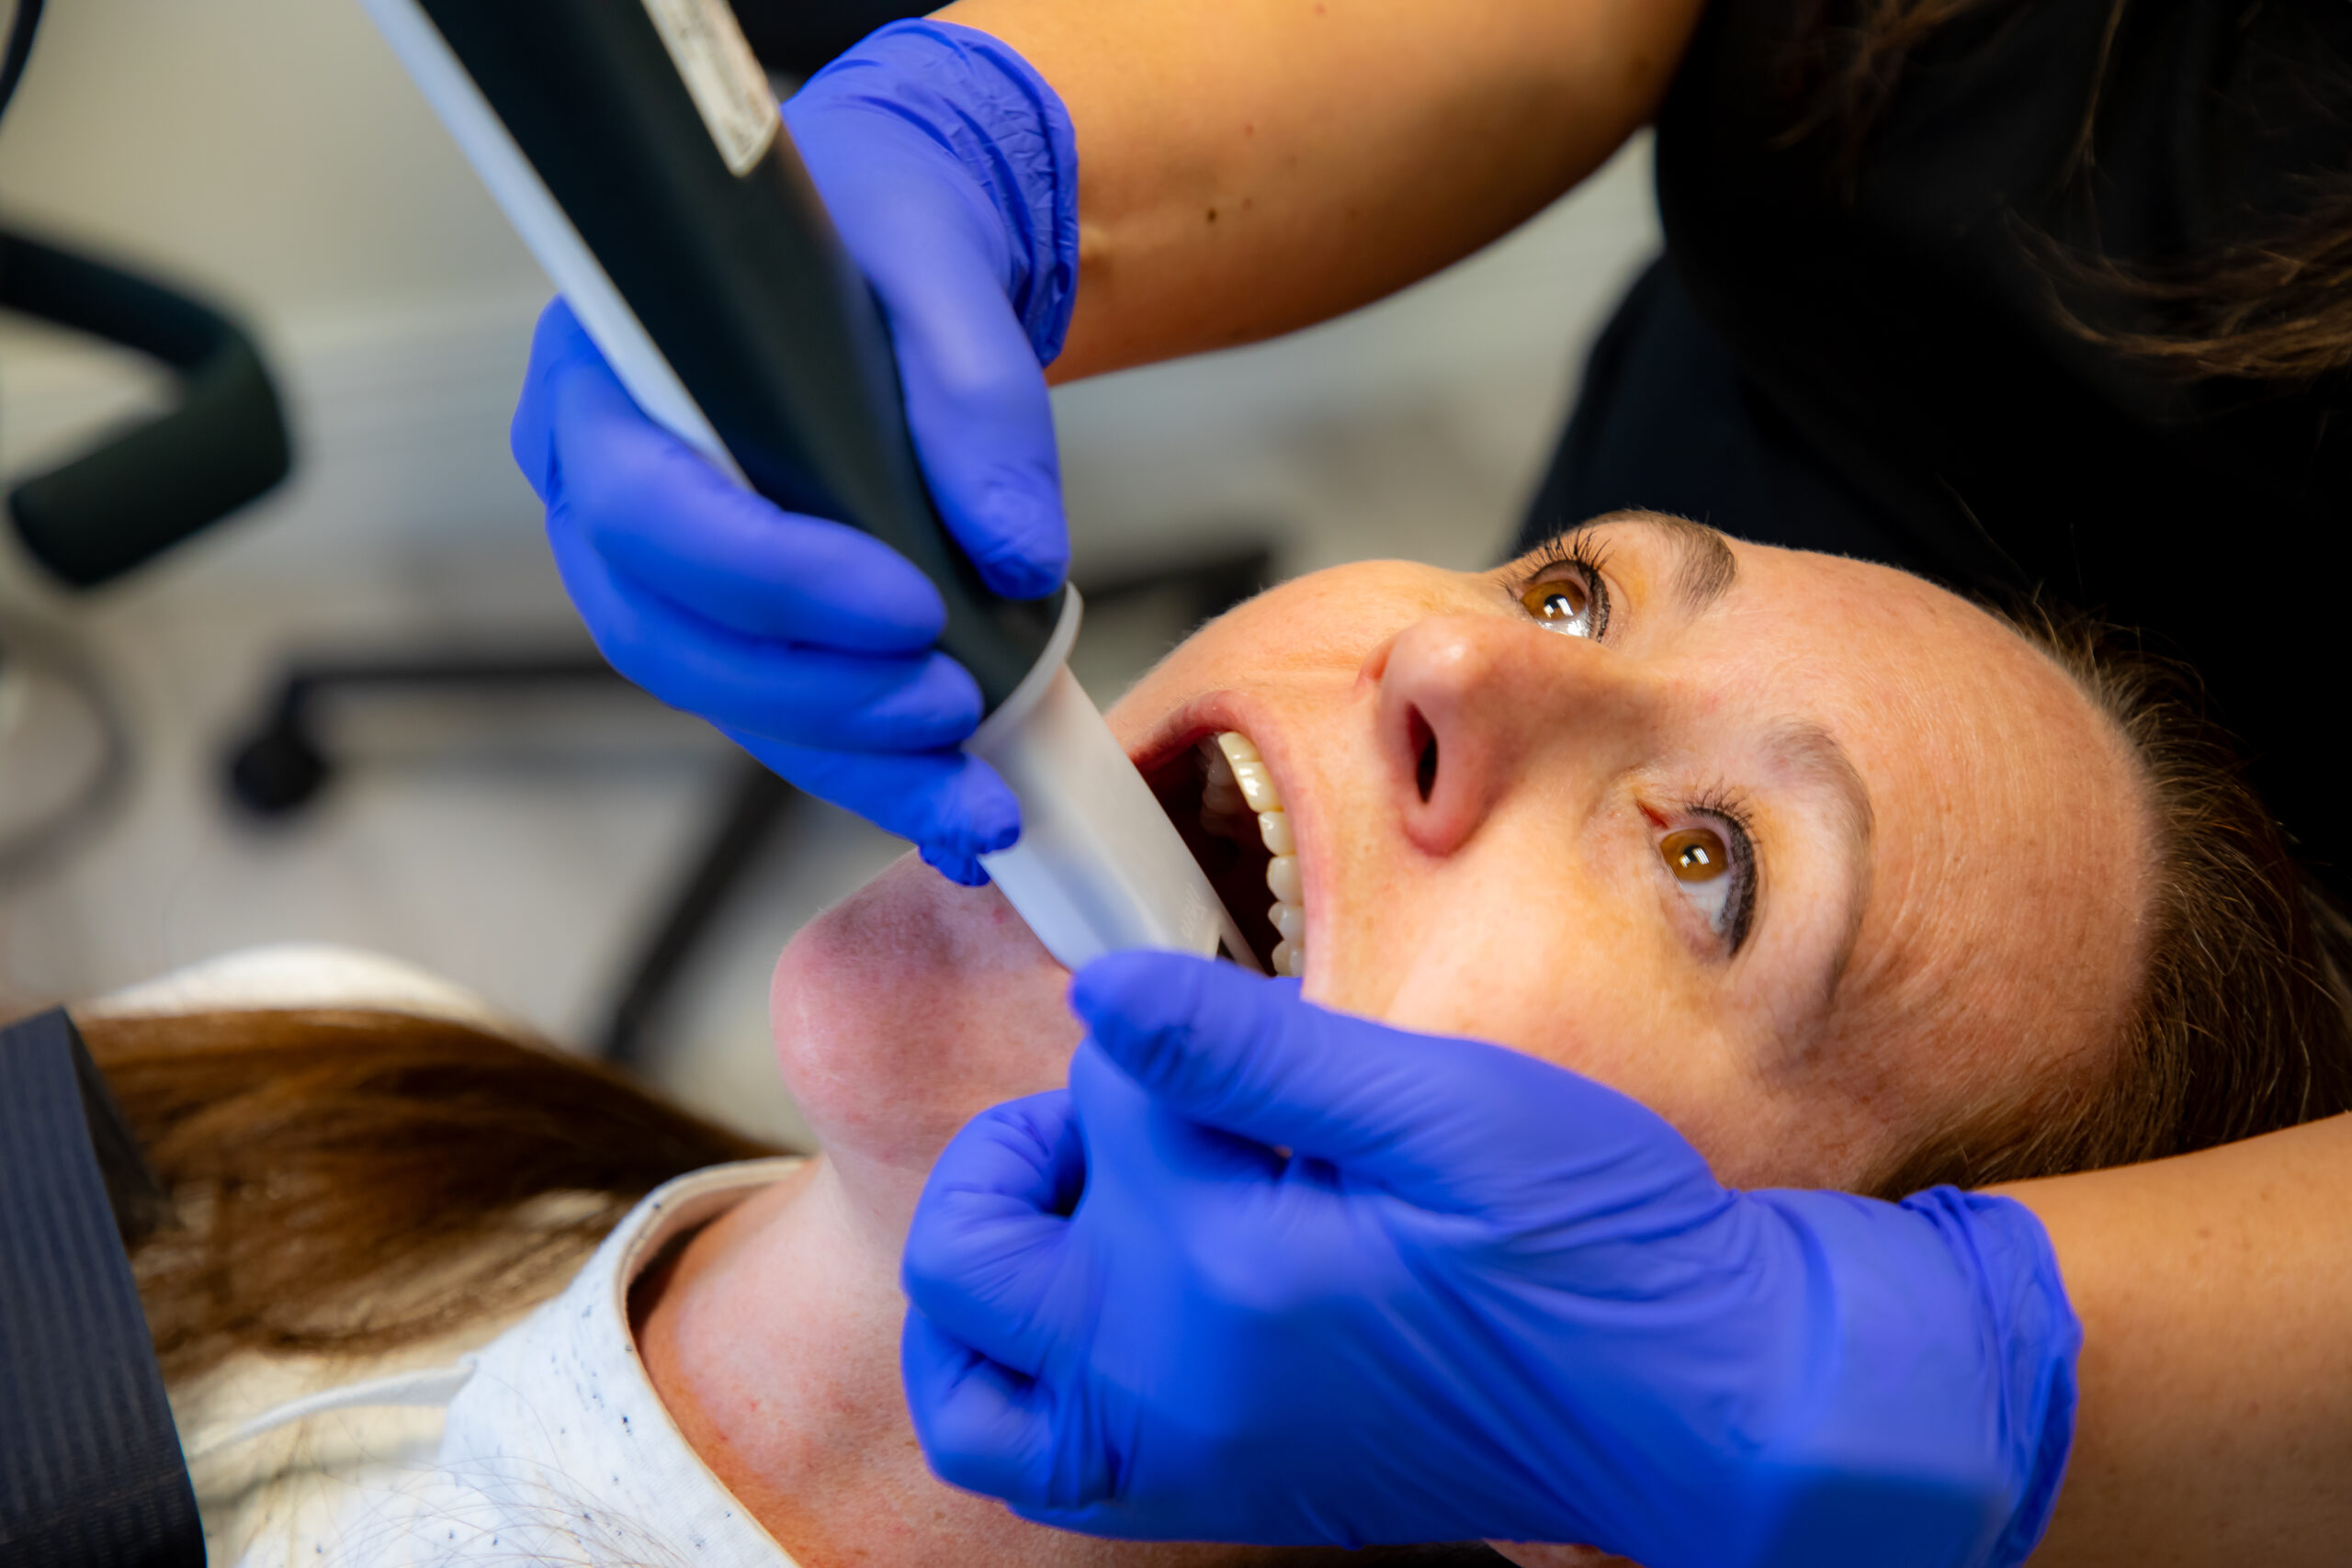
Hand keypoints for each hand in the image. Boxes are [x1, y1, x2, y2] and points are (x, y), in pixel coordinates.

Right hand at [510, 23, 1077, 882]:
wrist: (896, 251)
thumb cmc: (881, 224)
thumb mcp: (938, 259)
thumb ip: (972, 391)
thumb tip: (1014, 555)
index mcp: (606, 374)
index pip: (646, 506)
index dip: (768, 577)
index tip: (908, 605)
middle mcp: (598, 484)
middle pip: (670, 631)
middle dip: (816, 692)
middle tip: (951, 704)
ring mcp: (655, 567)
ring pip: (722, 695)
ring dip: (850, 758)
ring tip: (973, 796)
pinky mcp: (726, 622)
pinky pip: (777, 715)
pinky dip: (868, 771)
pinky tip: (956, 813)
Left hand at [900, 953, 2079, 1567]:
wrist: (1691, 1403)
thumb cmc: (1593, 1246)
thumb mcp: (1443, 1108)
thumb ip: (1251, 1050)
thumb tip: (1101, 988)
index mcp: (1225, 1273)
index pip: (1106, 1100)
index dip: (1169, 1037)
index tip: (1254, 1037)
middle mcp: (1170, 1388)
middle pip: (973, 1246)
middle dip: (1025, 1145)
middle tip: (1142, 1112)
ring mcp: (1180, 1461)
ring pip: (964, 1379)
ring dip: (988, 1278)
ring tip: (1089, 1211)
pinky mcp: (1210, 1496)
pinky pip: (1029, 1463)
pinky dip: (1018, 1382)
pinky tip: (1106, 1309)